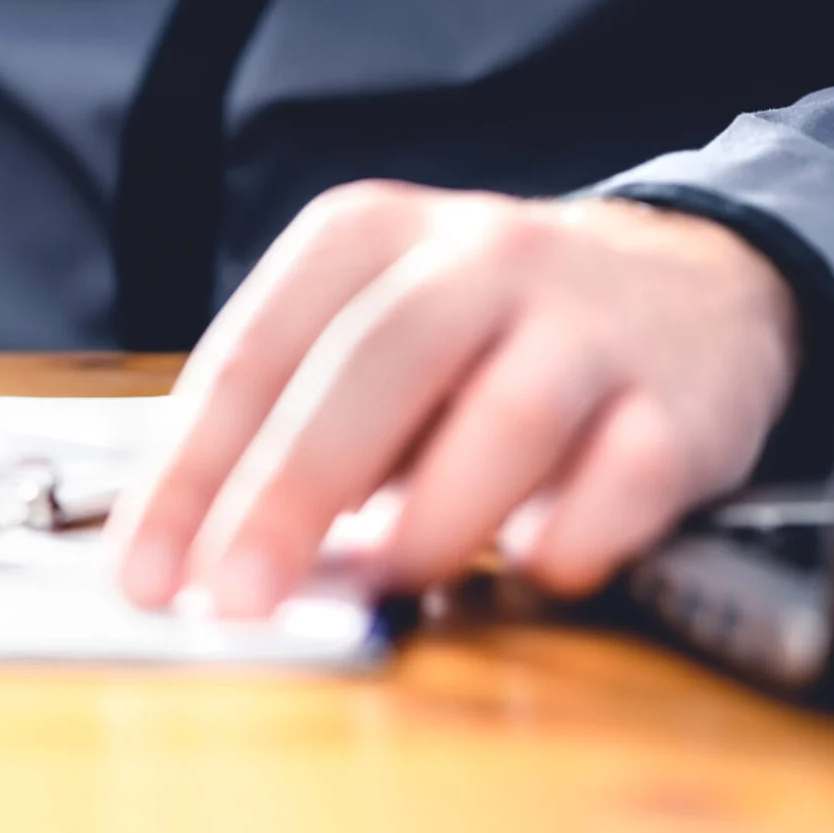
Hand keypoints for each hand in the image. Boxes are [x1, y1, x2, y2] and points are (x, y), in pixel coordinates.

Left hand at [110, 182, 799, 614]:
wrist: (688, 285)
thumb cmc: (483, 337)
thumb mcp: (370, 337)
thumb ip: (290, 427)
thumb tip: (203, 558)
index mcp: (369, 235)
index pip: (257, 350)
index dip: (191, 469)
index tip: (145, 569)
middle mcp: (480, 256)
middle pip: (371, 366)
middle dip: (290, 492)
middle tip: (237, 597)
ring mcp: (590, 322)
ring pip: (506, 418)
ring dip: (432, 522)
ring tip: (387, 580)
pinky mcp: (684, 401)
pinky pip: (624, 481)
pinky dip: (568, 539)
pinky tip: (529, 565)